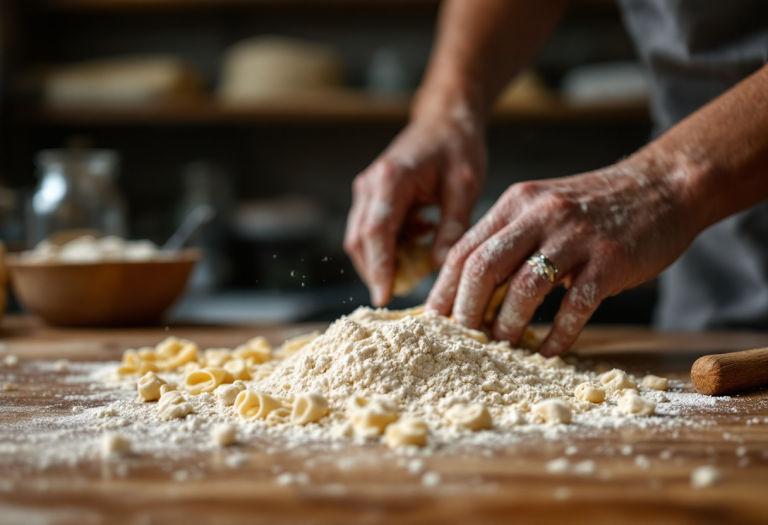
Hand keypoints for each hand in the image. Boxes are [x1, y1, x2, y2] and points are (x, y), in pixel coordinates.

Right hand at [344, 107, 486, 305]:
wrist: (445, 120)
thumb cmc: (457, 148)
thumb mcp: (465, 188)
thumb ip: (452, 227)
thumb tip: (440, 266)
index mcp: (391, 179)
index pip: (375, 232)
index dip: (378, 268)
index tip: (384, 297)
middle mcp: (370, 185)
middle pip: (359, 241)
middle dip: (378, 271)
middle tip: (407, 291)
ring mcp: (366, 191)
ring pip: (360, 240)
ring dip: (383, 260)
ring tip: (418, 266)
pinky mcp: (371, 197)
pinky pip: (371, 232)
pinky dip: (389, 247)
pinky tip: (419, 240)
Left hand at [425, 153, 701, 355]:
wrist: (662, 186)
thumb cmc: (595, 206)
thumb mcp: (542, 207)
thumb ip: (509, 238)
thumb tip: (472, 291)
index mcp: (516, 202)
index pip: (463, 248)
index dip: (444, 288)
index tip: (434, 320)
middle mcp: (539, 214)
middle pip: (483, 267)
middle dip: (466, 310)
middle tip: (463, 340)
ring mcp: (575, 236)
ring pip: (525, 287)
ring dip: (508, 324)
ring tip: (503, 347)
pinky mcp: (609, 259)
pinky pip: (575, 306)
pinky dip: (557, 334)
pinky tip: (549, 351)